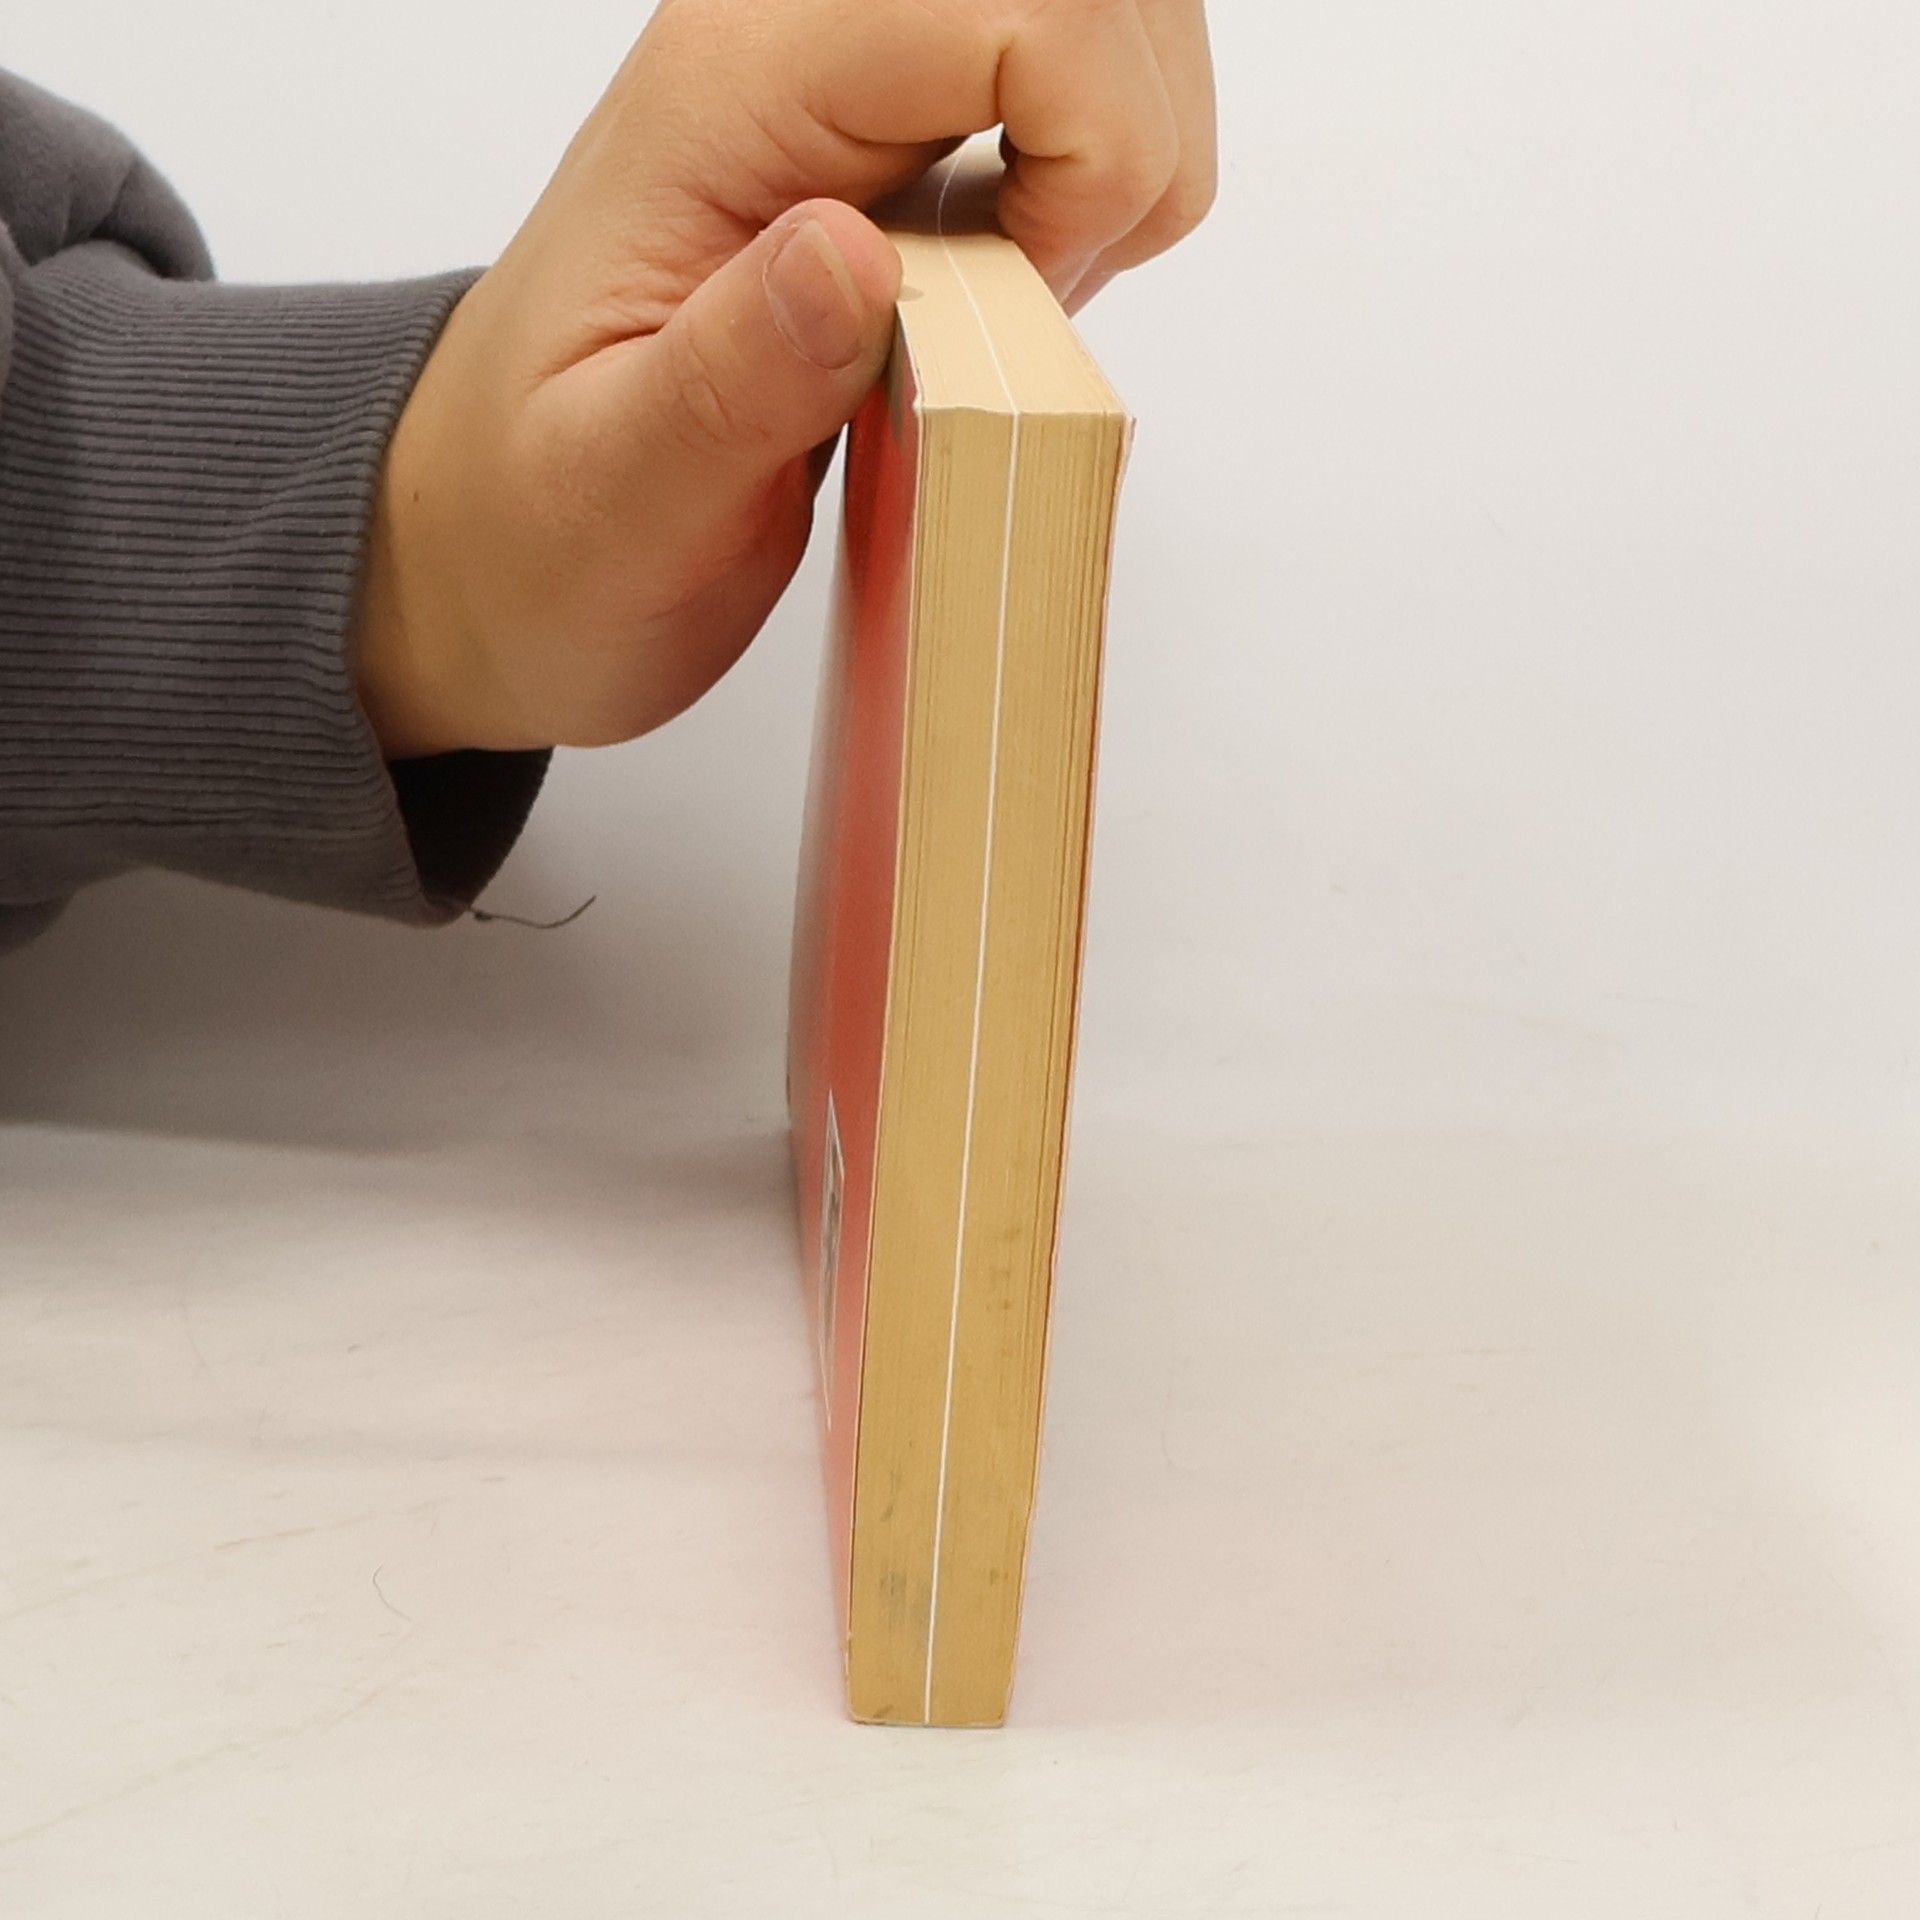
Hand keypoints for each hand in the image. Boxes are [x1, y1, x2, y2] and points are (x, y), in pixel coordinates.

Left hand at [355, 0, 1216, 758]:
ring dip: (1123, 173)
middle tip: (1030, 306)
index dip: (1085, 150)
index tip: (1024, 304)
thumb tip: (850, 257)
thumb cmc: (542, 527)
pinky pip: (1076, 102)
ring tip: (1016, 309)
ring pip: (1107, 25)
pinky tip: (1011, 297)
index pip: (1012, 0)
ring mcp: (861, 91)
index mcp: (731, 96)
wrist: (501, 538)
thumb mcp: (611, 493)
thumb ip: (726, 378)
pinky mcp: (903, 147)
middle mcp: (803, 52)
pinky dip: (1100, 201)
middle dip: (1127, 150)